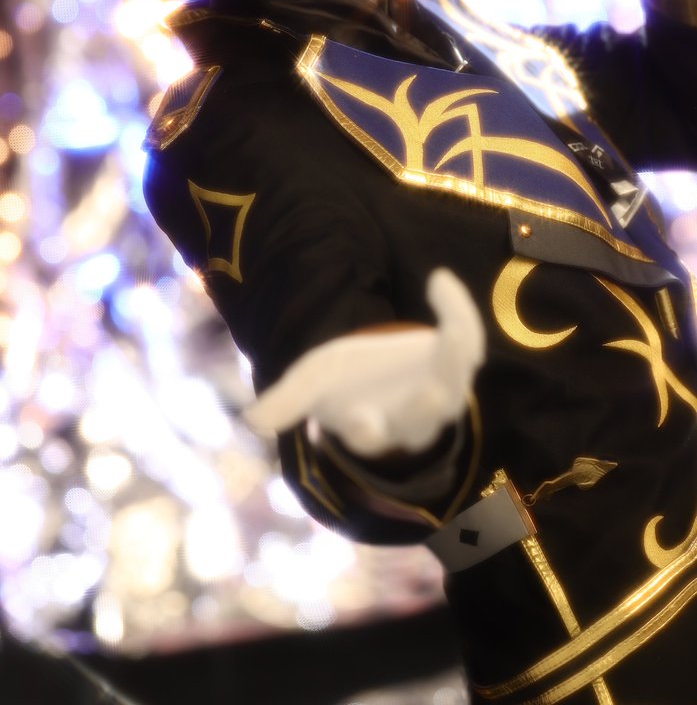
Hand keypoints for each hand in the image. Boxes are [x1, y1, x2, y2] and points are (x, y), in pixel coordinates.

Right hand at [244, 269, 484, 458]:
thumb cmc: (347, 380)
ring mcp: (442, 392)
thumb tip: (252, 421)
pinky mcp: (459, 360)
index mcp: (370, 428)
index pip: (369, 438)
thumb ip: (288, 399)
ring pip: (454, 381)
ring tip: (454, 328)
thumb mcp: (314, 382)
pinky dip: (455, 309)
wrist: (382, 367)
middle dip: (425, 409)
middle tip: (432, 393)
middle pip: (422, 421)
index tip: (362, 423)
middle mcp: (412, 420)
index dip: (365, 432)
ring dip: (455, 356)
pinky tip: (439, 279)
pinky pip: (465, 339)